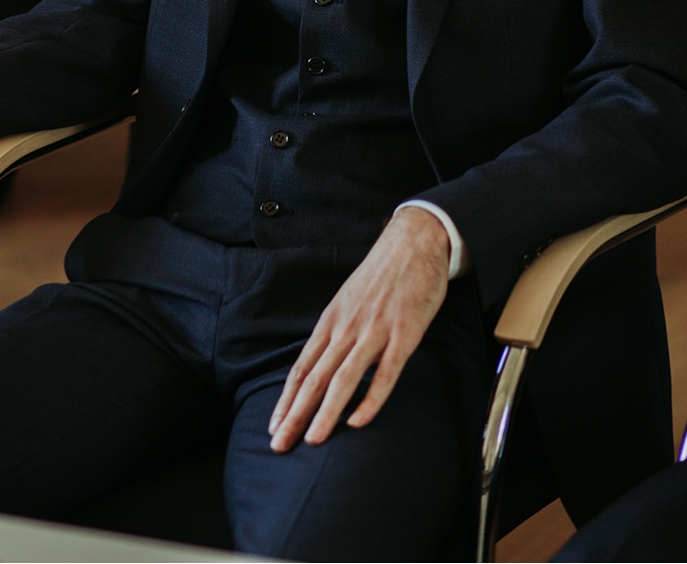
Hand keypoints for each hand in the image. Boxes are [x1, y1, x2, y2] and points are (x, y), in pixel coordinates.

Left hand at [269, 207, 449, 451]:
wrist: (413, 240)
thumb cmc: (380, 275)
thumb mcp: (347, 300)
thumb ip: (335, 333)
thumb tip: (318, 367)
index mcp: (331, 320)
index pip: (302, 368)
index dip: (286, 400)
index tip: (273, 428)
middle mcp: (347, 328)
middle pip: (316, 378)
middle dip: (295, 415)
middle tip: (279, 446)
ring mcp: (375, 331)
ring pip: (344, 378)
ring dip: (326, 412)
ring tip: (312, 441)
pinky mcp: (404, 334)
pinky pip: (385, 373)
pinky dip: (370, 399)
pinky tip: (358, 421)